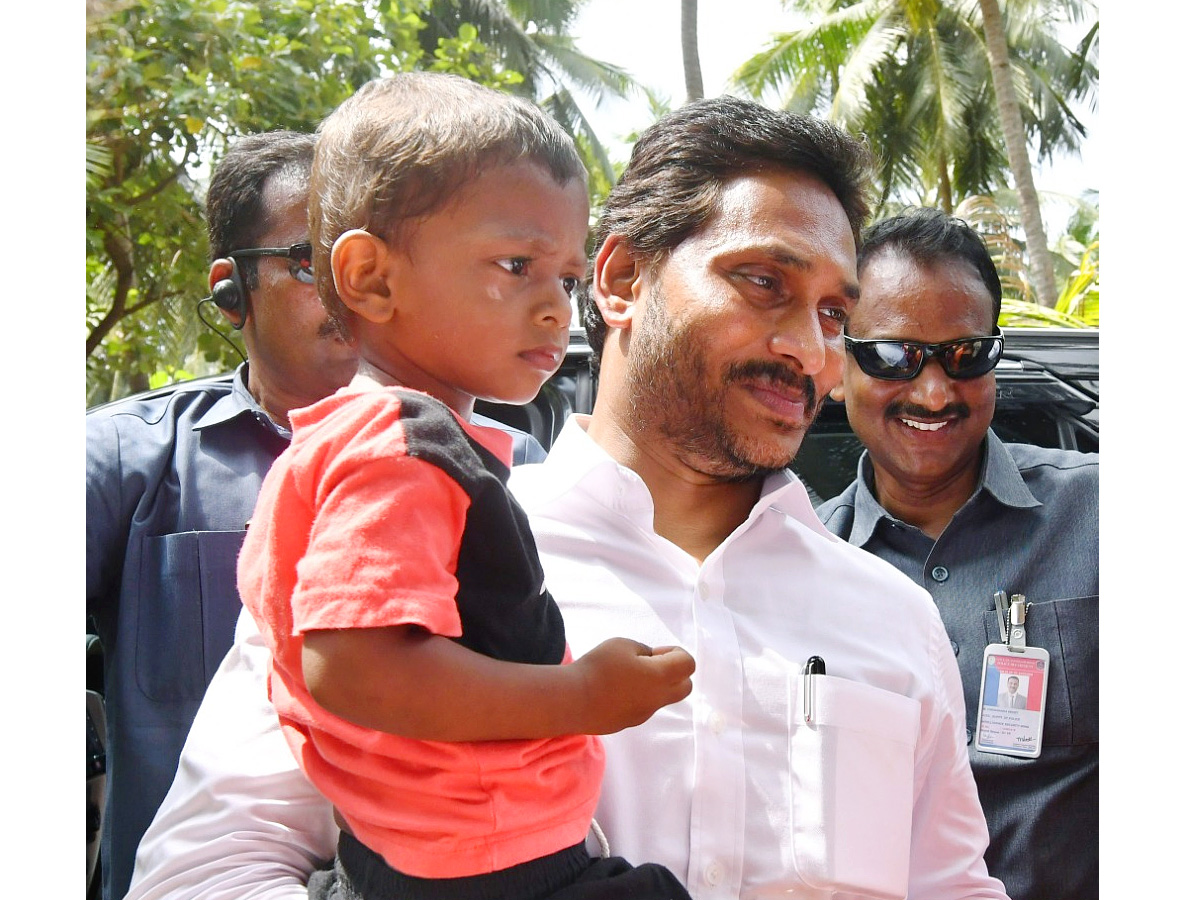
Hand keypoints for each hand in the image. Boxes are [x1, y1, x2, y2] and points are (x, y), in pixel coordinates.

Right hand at [572, 638, 694, 733]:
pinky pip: (644, 707)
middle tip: (649, 664)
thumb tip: (648, 663)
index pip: (689, 664)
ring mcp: (644, 714)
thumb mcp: (622, 645)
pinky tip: (615, 690)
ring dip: (655, 685)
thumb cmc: (599, 667)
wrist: (573, 701)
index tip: (654, 652)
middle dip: (674, 672)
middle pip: (685, 686)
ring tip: (627, 676)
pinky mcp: (629, 722)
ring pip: (664, 698)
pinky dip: (638, 696)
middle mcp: (658, 698)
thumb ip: (643, 651)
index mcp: (661, 677)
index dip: (676, 652)